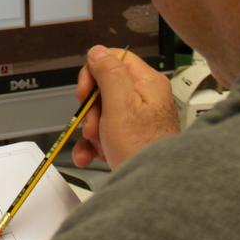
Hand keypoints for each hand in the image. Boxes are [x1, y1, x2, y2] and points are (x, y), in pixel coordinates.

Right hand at [72, 45, 178, 170]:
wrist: (152, 188)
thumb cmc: (143, 149)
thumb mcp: (120, 105)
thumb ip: (108, 74)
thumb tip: (97, 51)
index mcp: (147, 83)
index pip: (114, 59)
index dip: (94, 73)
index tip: (86, 92)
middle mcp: (144, 99)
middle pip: (103, 88)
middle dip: (90, 109)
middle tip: (95, 124)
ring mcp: (136, 120)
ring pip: (100, 113)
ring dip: (90, 130)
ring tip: (97, 143)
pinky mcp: (129, 139)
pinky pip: (103, 133)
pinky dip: (92, 145)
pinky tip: (90, 155)